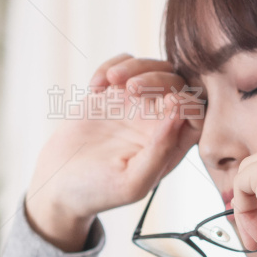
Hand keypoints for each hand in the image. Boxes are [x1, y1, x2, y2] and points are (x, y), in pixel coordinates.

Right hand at [25, 53, 200, 250]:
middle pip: (178, 83)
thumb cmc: (98, 192)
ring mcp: (135, 105)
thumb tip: (178, 115)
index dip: (189, 103)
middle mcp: (158, 122)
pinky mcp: (111, 93)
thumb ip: (160, 153)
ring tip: (111, 81)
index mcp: (171, 145)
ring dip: (136, 66)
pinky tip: (94, 87)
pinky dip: (111, 66)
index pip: (197, 114)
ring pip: (153, 67)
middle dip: (159, 78)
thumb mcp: (132, 183)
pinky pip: (123, 64)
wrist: (59, 186)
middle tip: (131, 89)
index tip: (168, 102)